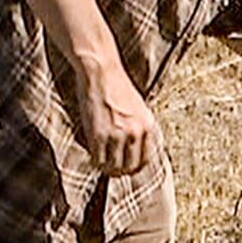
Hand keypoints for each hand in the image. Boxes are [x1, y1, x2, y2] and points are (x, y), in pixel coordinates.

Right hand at [75, 55, 158, 175]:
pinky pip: (98, 159)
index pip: (145, 160)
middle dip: (120, 171)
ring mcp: (117, 134)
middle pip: (130, 168)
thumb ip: (138, 127)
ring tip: (101, 163)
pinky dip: (95, 161)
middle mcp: (136, 132)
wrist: (101, 71)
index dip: (134, 167)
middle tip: (111, 169)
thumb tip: (133, 149)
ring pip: (113, 167)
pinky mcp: (98, 134)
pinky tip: (93, 154)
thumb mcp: (137, 107)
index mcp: (148, 125)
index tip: (126, 167)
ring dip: (106, 168)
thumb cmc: (116, 86)